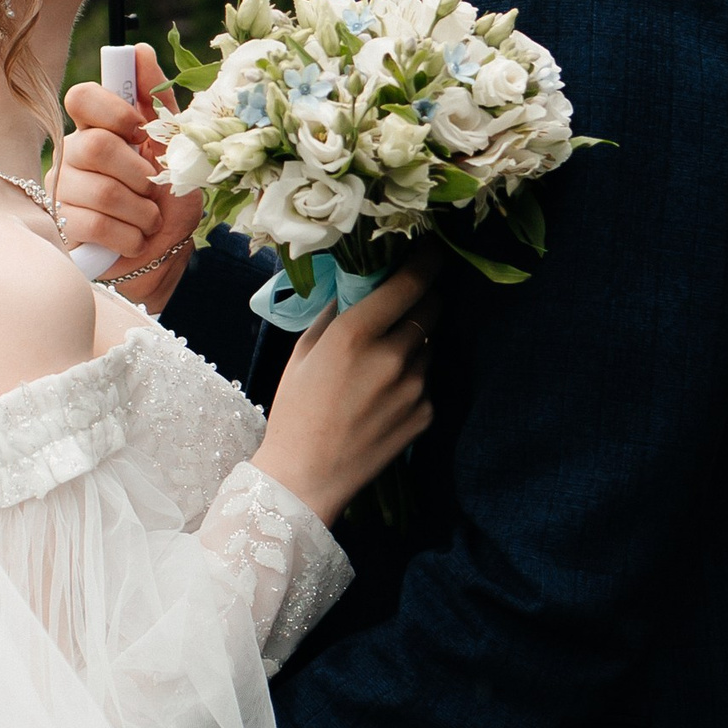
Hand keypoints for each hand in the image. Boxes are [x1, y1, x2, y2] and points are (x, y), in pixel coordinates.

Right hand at [57, 45, 199, 310]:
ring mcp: (61, 193)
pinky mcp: (60, 230)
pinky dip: (128, 236)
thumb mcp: (177, 150)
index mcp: (98, 129)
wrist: (165, 259)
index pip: (82, 97)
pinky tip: (132, 240)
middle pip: (95, 146)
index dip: (113, 111)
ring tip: (147, 220)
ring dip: (141, 212)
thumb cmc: (169, 202)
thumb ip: (158, 104)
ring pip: (100, 191)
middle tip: (152, 188)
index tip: (140, 131)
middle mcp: (72, 155)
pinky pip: (92, 225)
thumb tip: (141, 51)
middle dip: (139, 174)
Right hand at [258, 263, 437, 525]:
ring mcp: (415, 387)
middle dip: (423, 298)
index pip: (411, 282)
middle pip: (432, 308)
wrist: (307, 477)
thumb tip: (356, 283)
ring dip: (415, 341)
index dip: (426, 260)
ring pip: (429, 344)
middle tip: (405, 302)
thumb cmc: (295, 410)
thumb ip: (334, 312)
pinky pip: (426, 381)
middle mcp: (394, 356)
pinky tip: (384, 395)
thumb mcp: (304, 352)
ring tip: (383, 361)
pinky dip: (412, 378)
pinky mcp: (426, 414)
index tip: (431, 250)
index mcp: (357, 333)